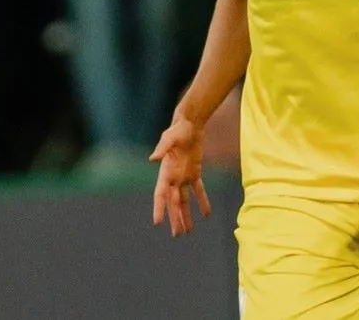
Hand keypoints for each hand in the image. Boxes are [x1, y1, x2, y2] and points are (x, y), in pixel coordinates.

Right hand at [149, 119, 212, 235]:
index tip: (157, 223)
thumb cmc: (178, 130)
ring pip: (184, 200)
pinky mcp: (194, 172)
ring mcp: (183, 176)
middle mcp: (173, 177)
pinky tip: (206, 214)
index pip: (160, 194)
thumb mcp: (170, 138)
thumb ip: (162, 148)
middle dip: (174, 219)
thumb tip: (152, 159)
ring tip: (188, 231)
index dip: (159, 208)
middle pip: (173, 202)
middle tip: (176, 235)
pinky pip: (198, 190)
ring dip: (186, 215)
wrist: (189, 124)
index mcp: (165, 172)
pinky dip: (202, 201)